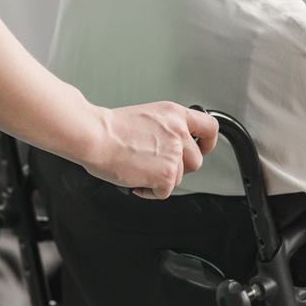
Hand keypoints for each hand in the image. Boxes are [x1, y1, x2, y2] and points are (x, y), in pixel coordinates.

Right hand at [85, 102, 219, 198]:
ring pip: (179, 178)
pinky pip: (164, 192)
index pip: (209, 127)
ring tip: (139, 170)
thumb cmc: (111, 129)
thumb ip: (166, 130)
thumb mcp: (148, 117)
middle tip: (157, 166)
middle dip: (178, 168)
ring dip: (160, 179)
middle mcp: (179, 131)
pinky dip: (149, 191)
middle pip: (196, 160)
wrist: (96, 136)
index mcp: (174, 114)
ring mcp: (175, 153)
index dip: (208, 142)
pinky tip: (135, 179)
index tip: (202, 148)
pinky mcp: (166, 173)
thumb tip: (169, 149)